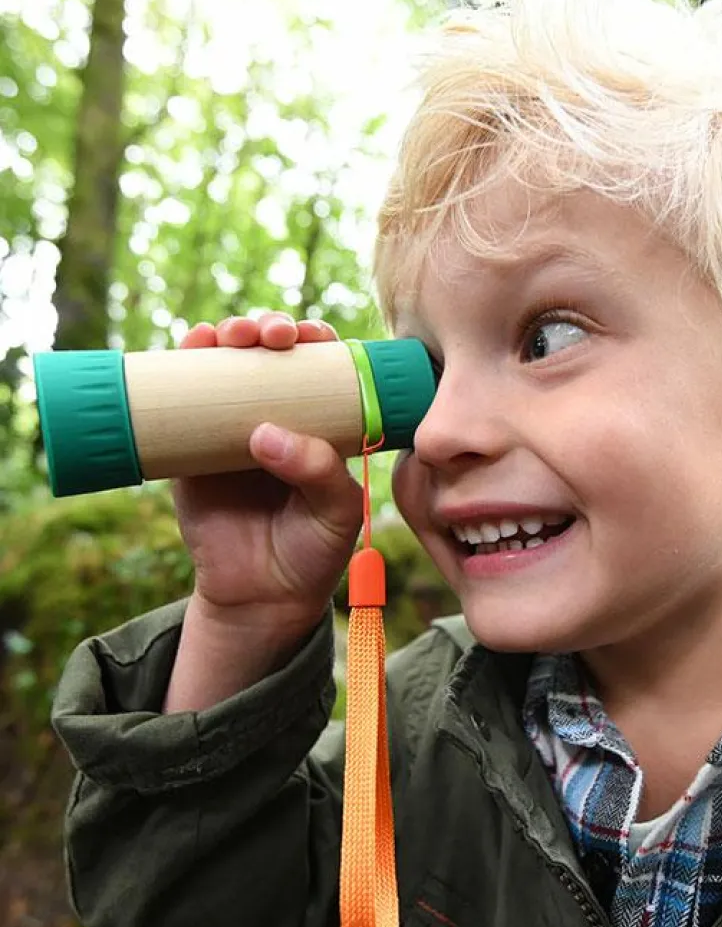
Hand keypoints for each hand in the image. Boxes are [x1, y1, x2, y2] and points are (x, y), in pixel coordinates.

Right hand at [172, 312, 362, 657]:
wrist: (262, 597)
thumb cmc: (312, 551)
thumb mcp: (336, 513)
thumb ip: (318, 472)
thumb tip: (265, 434)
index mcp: (322, 425)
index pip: (321, 368)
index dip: (316, 340)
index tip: (312, 336)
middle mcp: (277, 416)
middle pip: (270, 355)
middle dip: (268, 329)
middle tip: (270, 335)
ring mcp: (231, 429)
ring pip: (225, 367)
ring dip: (225, 336)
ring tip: (230, 337)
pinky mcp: (190, 449)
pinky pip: (181, 402)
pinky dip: (180, 367)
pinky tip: (188, 347)